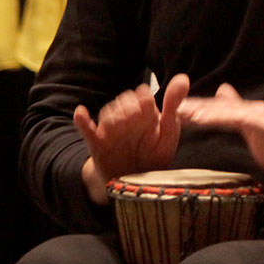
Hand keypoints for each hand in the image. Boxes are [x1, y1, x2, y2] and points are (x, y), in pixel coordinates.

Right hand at [75, 74, 189, 203]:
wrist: (135, 185)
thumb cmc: (154, 155)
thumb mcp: (168, 132)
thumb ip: (174, 106)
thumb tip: (183, 78)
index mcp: (145, 114)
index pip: (142, 95)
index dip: (144, 100)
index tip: (148, 110)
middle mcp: (127, 118)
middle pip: (123, 100)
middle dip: (128, 107)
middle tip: (133, 120)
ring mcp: (111, 130)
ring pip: (107, 113)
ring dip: (113, 117)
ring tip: (119, 127)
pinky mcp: (97, 144)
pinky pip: (86, 129)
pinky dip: (82, 121)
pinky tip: (81, 113)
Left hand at [178, 83, 263, 195]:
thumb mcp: (258, 142)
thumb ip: (243, 128)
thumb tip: (226, 116)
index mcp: (251, 117)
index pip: (218, 112)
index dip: (196, 110)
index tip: (172, 111)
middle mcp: (255, 112)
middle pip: (218, 108)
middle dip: (193, 106)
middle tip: (165, 105)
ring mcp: (262, 117)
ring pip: (226, 111)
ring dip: (202, 109)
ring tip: (180, 111)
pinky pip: (240, 119)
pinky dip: (221, 116)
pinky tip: (203, 118)